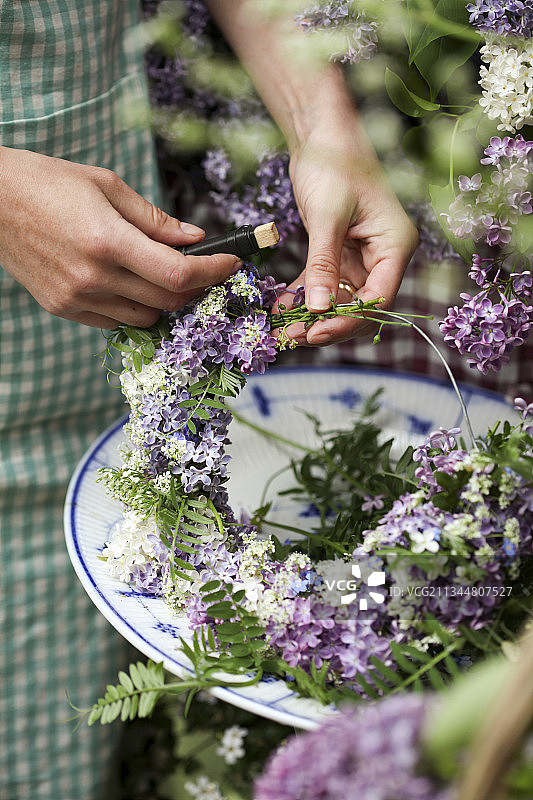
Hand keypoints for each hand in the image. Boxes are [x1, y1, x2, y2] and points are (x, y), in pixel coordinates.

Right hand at [0, 147, 240, 327]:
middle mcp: (92, 276)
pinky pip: (115, 322)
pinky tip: (132, 285)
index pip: (177, 272)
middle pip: (167, 300)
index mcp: (106, 239)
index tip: (230, 262)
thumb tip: (194, 238)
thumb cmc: (47, 182)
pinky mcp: (62, 309)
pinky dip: (134, 308)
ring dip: (166, 301)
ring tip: (164, 276)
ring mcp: (76, 298)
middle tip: (205, 269)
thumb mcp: (106, 185)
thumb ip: (154, 219)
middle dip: (196, 287)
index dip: (212, 271)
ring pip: (145, 318)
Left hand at [275, 119, 418, 345]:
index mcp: (395, 246)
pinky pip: (325, 286)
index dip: (348, 321)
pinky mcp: (340, 254)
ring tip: (281, 330)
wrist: (322, 133)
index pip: (379, 299)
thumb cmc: (334, 162)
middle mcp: (383, 257)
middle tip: (291, 338)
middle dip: (328, 325)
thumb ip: (323, 265)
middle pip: (362, 308)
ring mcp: (362, 257)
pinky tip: (280, 307)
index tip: (315, 333)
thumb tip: (318, 309)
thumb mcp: (327, 216)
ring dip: (313, 316)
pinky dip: (304, 297)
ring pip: (341, 302)